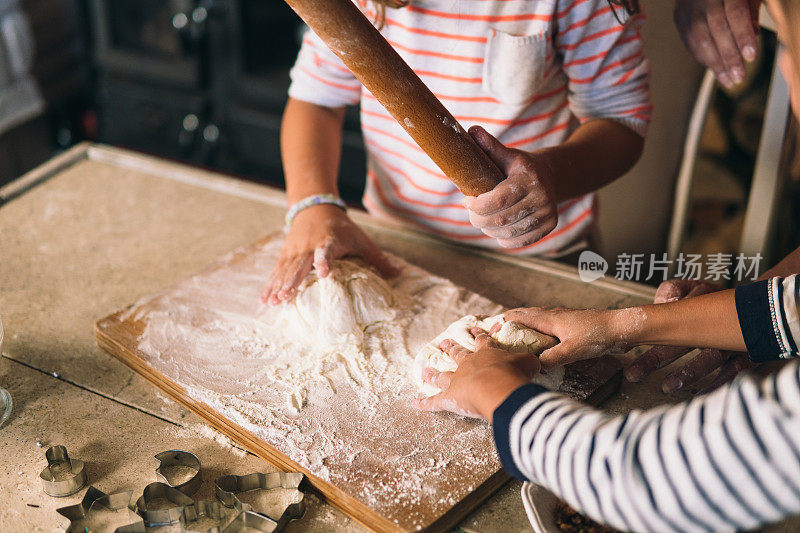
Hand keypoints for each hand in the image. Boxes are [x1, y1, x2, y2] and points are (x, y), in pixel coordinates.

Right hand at [261, 205, 398, 303]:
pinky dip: (270, 284)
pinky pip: (277, 271)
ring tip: (273, 302)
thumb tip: (400, 274)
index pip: (327, 251)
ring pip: (285, 269)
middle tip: (286, 296)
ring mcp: (295, 250)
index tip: (324, 273)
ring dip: (278, 285)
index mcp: (329, 242)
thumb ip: (378, 258)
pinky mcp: (286, 254)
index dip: (325, 261)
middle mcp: (309, 246)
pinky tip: (265, 300)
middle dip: (292, 280)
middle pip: (300, 264)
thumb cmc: (342, 228)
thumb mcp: (361, 239)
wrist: (315, 207)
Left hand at [415, 328, 539, 420]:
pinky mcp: (449, 398)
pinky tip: (415, 403)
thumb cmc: (515, 375)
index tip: (473, 329)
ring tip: (424, 370)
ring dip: (432, 374)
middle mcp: (469, 365)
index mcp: (487, 354)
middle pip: (457, 354)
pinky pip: (435, 402)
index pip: (483, 342)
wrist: (499, 388)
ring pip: (442, 376)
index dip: (478, 335)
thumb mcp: (529, 364)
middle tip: (443, 342)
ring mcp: (457, 381)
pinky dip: (425, 404)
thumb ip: (529, 362)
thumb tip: (535, 362)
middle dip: (450, 348)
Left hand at [465, 126, 557, 248]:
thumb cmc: (521, 166)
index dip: (477, 205)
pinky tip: (496, 230)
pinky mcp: (549, 226)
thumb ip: (489, 146)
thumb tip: (471, 130)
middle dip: (478, 219)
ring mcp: (547, 213)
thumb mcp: (507, 155)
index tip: (466, 201)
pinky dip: (503, 239)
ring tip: (482, 221)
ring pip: (508, 232)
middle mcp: (542, 197)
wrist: (552, 176)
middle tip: (471, 213)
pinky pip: (520, 241)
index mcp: (528, 178)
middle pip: (500, 219)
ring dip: (489, 230)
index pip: (498, 199)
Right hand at [502, 307, 631, 365]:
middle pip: (526, 314)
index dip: (503, 322)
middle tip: (498, 331)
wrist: (622, 327)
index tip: (491, 331)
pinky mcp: (572, 324)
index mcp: (549, 319)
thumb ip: (551, 359)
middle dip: (510, 321)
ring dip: (524, 324)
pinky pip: (548, 324)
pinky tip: (542, 341)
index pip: (519, 316)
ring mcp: (563, 318)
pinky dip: (538, 329)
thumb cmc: (597, 336)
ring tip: (516, 336)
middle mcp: (554, 315)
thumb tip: (535, 367)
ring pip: (537, 318)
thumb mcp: (571, 351)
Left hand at [624, 279, 752, 393]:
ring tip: (667, 387)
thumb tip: (661, 303)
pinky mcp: (748, 354)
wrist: (759, 303)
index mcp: (698, 302)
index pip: (668, 316)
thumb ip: (671, 291)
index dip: (648, 330)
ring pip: (711, 356)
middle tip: (633, 374)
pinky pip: (734, 371)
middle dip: (657, 357)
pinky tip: (700, 395)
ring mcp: (733, 339)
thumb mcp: (692, 287)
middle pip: (683, 339)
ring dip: (689, 372)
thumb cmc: (713, 300)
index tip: (624, 345)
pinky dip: (718, 383)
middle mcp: (715, 321)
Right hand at [674, 0, 760, 87]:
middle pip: (717, 30)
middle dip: (729, 57)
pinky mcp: (679, 18)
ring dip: (715, 64)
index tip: (751, 57)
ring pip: (700, 40)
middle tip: (739, 77)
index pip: (735, 14)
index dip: (743, 36)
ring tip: (728, 80)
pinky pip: (690, 43)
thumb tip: (753, 34)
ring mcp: (689, 8)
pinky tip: (715, 69)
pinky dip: (703, 58)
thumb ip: (751, 10)